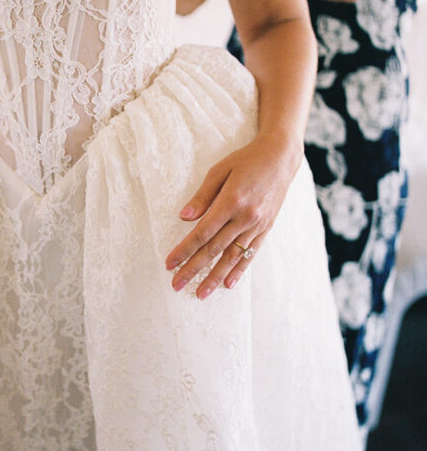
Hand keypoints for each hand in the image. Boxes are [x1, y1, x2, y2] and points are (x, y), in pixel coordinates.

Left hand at [165, 133, 301, 297]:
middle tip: (177, 285)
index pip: (202, 232)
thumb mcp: (219, 170)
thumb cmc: (246, 160)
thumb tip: (184, 217)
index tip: (170, 263)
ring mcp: (257, 225)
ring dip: (215, 277)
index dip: (184, 250)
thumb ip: (202, 196)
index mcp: (231, 201)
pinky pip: (250, 253)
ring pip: (232, 256)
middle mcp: (245, 217)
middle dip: (194, 269)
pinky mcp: (266, 228)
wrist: (280, 157)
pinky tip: (228, 284)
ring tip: (200, 293)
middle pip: (214, 249)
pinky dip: (239, 270)